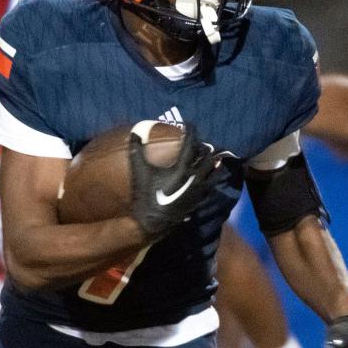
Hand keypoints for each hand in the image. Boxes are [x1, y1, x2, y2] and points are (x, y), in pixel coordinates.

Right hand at [128, 122, 218, 237]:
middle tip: (195, 141)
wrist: (153, 223)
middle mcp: (195, 177)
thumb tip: (134, 132)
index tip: (188, 124)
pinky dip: (211, 174)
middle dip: (201, 145)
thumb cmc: (145, 196)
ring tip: (205, 154)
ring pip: (214, 169)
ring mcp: (199, 189)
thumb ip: (136, 151)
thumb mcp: (139, 172)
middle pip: (207, 154)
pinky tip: (206, 172)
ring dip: (210, 159)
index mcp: (181, 168)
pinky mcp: (200, 198)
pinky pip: (212, 182)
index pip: (191, 143)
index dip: (191, 131)